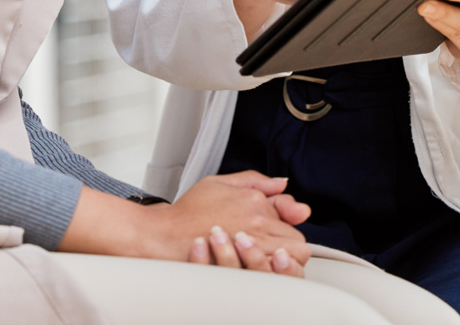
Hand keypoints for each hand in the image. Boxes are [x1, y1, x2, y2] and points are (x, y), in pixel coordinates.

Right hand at [57, 172, 310, 274]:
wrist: (162, 236)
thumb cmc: (187, 212)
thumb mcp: (220, 182)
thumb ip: (255, 180)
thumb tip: (281, 183)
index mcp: (256, 204)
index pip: (294, 216)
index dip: (291, 222)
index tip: (282, 226)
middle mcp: (256, 226)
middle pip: (298, 243)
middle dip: (290, 246)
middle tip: (276, 248)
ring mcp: (249, 250)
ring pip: (288, 264)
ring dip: (284, 264)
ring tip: (269, 263)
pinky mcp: (239, 270)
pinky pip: (269, 279)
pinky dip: (270, 277)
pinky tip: (259, 274)